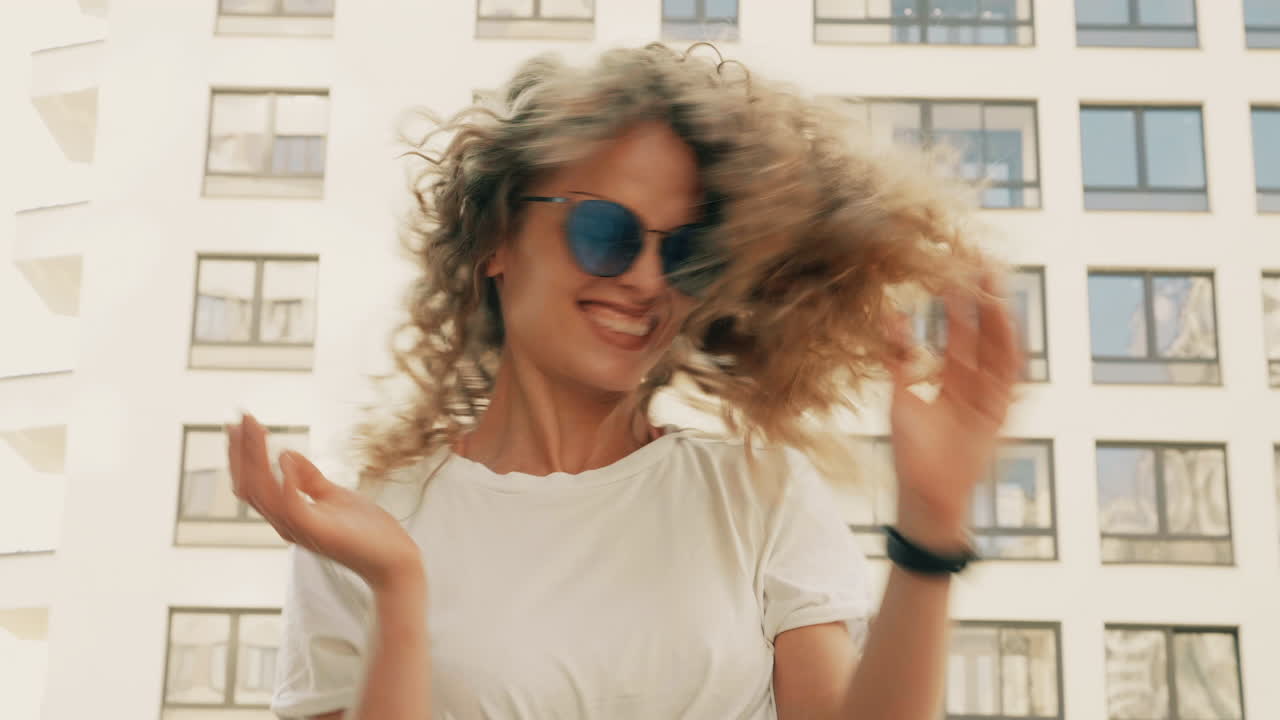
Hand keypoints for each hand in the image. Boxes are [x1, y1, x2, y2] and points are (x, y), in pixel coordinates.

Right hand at [226, 412, 423, 593]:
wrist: (394, 561)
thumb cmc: (367, 532)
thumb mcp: (334, 496)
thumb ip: (309, 479)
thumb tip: (286, 454)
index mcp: (287, 515)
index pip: (252, 483)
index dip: (242, 454)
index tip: (241, 423)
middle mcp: (286, 523)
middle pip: (249, 487)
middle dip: (242, 451)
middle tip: (240, 417)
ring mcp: (300, 529)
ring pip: (263, 494)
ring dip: (255, 458)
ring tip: (255, 429)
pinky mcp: (319, 532)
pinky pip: (291, 507)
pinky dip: (285, 481)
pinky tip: (283, 457)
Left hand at [885, 270, 1021, 550]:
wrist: (925, 494)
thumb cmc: (911, 453)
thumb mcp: (900, 397)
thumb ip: (898, 358)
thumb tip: (889, 317)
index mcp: (949, 380)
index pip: (959, 333)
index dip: (959, 304)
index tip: (956, 272)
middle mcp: (974, 384)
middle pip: (983, 333)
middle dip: (983, 299)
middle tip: (981, 261)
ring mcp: (989, 396)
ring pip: (998, 348)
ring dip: (998, 316)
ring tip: (993, 283)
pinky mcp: (998, 412)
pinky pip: (1007, 376)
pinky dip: (1008, 349)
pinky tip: (1006, 323)